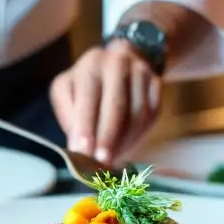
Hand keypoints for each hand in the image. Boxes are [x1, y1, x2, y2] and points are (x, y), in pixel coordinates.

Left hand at [49, 40, 162, 163]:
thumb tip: (77, 145)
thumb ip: (67, 113)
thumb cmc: (86, 83)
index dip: (86, 125)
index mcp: (92, 62)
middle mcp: (119, 62)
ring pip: (137, 113)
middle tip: (100, 163)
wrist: (119, 60)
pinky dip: (137, 136)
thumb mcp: (66, 89)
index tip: (82, 151)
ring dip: (123, 141)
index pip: (89, 96)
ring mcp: (141, 71)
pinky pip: (150, 115)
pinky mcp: (156, 83)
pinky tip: (124, 147)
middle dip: (108, 138)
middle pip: (117, 105)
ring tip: (111, 159)